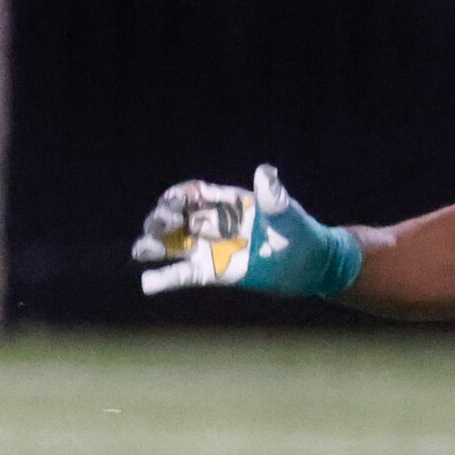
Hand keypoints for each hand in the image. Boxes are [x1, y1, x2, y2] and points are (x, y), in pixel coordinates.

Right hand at [133, 165, 362, 296]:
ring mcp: (210, 249)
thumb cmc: (303, 236)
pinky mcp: (212, 273)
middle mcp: (214, 224)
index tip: (174, 202)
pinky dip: (164, 279)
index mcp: (229, 204)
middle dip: (162, 219)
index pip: (195, 194)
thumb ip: (275, 197)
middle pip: (176, 218)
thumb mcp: (290, 216)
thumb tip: (265, 171)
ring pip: (172, 245)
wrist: (312, 267)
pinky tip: (147, 284)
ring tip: (142, 251)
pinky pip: (182, 275)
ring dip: (153, 246)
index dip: (179, 196)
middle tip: (163, 226)